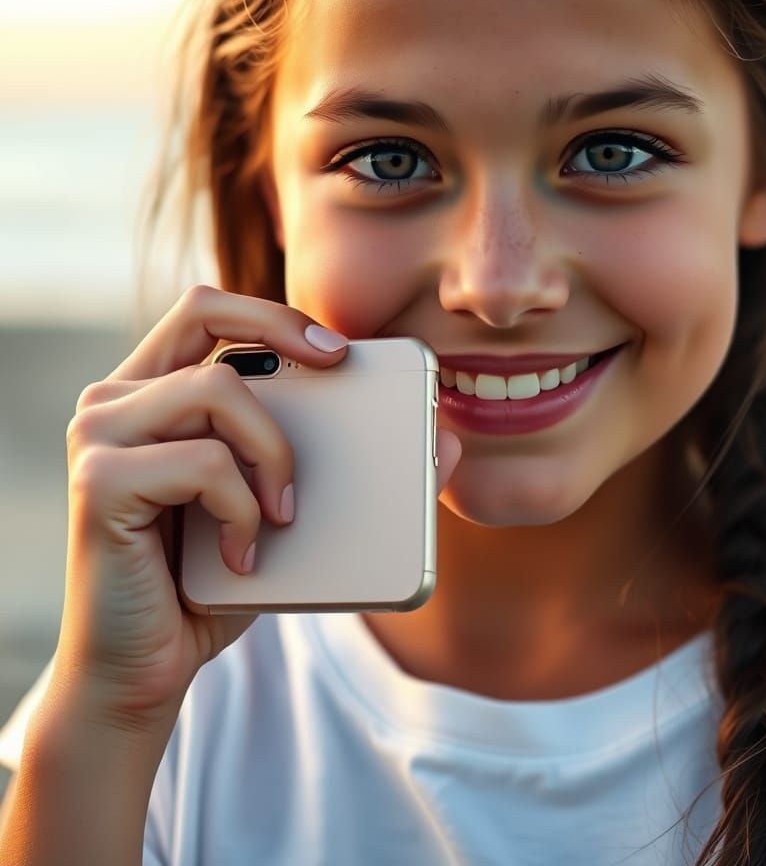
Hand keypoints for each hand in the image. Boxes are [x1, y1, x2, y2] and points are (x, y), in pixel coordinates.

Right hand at [55, 285, 460, 729]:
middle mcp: (115, 401)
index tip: (341, 351)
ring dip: (273, 451)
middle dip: (280, 327)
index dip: (275, 313)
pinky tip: (242, 554)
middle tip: (337, 367)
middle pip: (202, 311)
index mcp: (154, 394)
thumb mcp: (288, 514)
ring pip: (216, 389)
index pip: (208, 311)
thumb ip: (352, 470)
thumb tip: (450, 439)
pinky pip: (205, 463)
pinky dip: (243, 508)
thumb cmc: (214, 583)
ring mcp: (99, 436)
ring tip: (283, 513)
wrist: (145, 671)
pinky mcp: (99, 482)